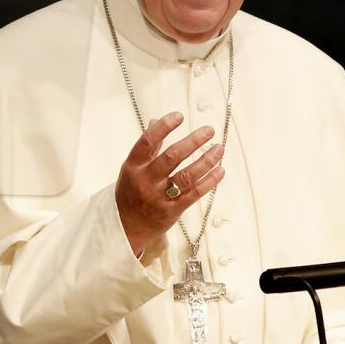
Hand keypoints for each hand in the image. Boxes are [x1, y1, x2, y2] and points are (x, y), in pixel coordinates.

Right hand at [116, 112, 224, 257]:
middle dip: (193, 141)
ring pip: (186, 175)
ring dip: (206, 160)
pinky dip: (209, 181)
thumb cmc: (130, 193)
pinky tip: (220, 170)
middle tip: (209, 130)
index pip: (148, 142)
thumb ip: (147, 148)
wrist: (124, 227)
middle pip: (172, 157)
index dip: (163, 127)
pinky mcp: (172, 211)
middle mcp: (146, 181)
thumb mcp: (132, 169)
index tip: (179, 116)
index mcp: (133, 166)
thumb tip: (156, 121)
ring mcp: (159, 197)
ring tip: (219, 148)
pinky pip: (194, 193)